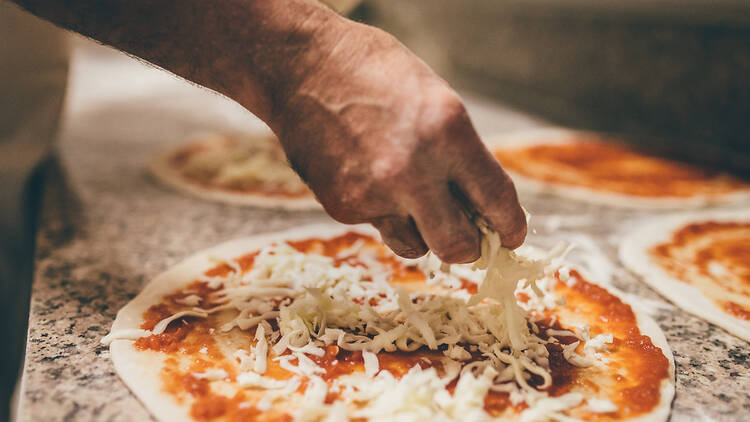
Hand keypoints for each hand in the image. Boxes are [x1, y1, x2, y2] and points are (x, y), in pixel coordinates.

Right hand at [269, 18, 526, 262]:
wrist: (300, 66)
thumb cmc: (374, 72)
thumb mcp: (435, 99)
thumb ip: (459, 153)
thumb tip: (477, 203)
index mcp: (448, 133)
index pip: (496, 200)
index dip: (511, 225)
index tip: (512, 235)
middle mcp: (414, 171)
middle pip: (457, 247)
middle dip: (469, 246)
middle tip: (466, 235)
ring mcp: (374, 194)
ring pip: (416, 246)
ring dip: (423, 232)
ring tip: (408, 196)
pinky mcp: (343, 206)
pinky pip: (378, 225)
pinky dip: (382, 210)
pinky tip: (367, 174)